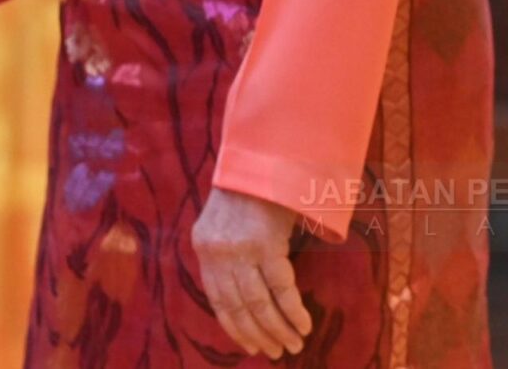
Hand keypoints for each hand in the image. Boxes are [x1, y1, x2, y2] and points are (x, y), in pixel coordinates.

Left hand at [192, 187, 311, 359]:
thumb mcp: (223, 222)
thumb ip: (226, 255)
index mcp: (203, 247)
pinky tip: (303, 325)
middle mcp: (217, 252)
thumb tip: (243, 297)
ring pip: (259, 303)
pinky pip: (281, 289)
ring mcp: (240, 249)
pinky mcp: (265, 244)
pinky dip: (292, 312)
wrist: (262, 157)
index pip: (217, 300)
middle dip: (259, 334)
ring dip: (278, 329)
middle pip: (238, 306)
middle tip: (277, 351)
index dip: (235, 327)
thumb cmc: (248, 190)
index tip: (251, 345)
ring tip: (293, 345)